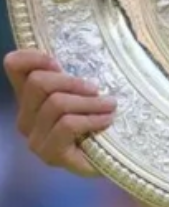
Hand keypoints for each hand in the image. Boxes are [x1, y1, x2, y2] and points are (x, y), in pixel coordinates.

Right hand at [3, 49, 116, 177]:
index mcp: (32, 97)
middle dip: (72, 83)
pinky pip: (67, 125)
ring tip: (109, 106)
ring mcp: (35, 139)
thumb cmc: (101, 118)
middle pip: (39, 83)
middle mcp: (26, 118)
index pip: (15, 67)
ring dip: (90, 102)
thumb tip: (84, 50)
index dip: (32, 57)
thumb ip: (77, 74)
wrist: (115, 156)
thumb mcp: (89, 90)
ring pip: (56, 104)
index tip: (59, 63)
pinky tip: (106, 120)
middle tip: (97, 90)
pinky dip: (92, 119)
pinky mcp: (50, 155)